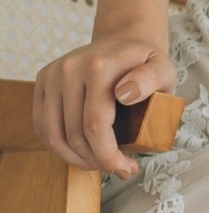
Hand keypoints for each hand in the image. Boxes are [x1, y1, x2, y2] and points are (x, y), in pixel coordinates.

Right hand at [33, 35, 178, 178]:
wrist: (122, 43)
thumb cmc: (145, 64)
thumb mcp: (162, 68)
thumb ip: (150, 79)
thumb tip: (125, 94)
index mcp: (99, 67)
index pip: (95, 125)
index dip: (108, 156)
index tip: (127, 169)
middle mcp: (70, 68)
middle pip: (74, 134)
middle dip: (97, 161)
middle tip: (118, 169)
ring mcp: (52, 75)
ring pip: (54, 135)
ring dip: (76, 159)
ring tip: (100, 163)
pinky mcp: (43, 82)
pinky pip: (42, 126)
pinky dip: (59, 147)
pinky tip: (81, 154)